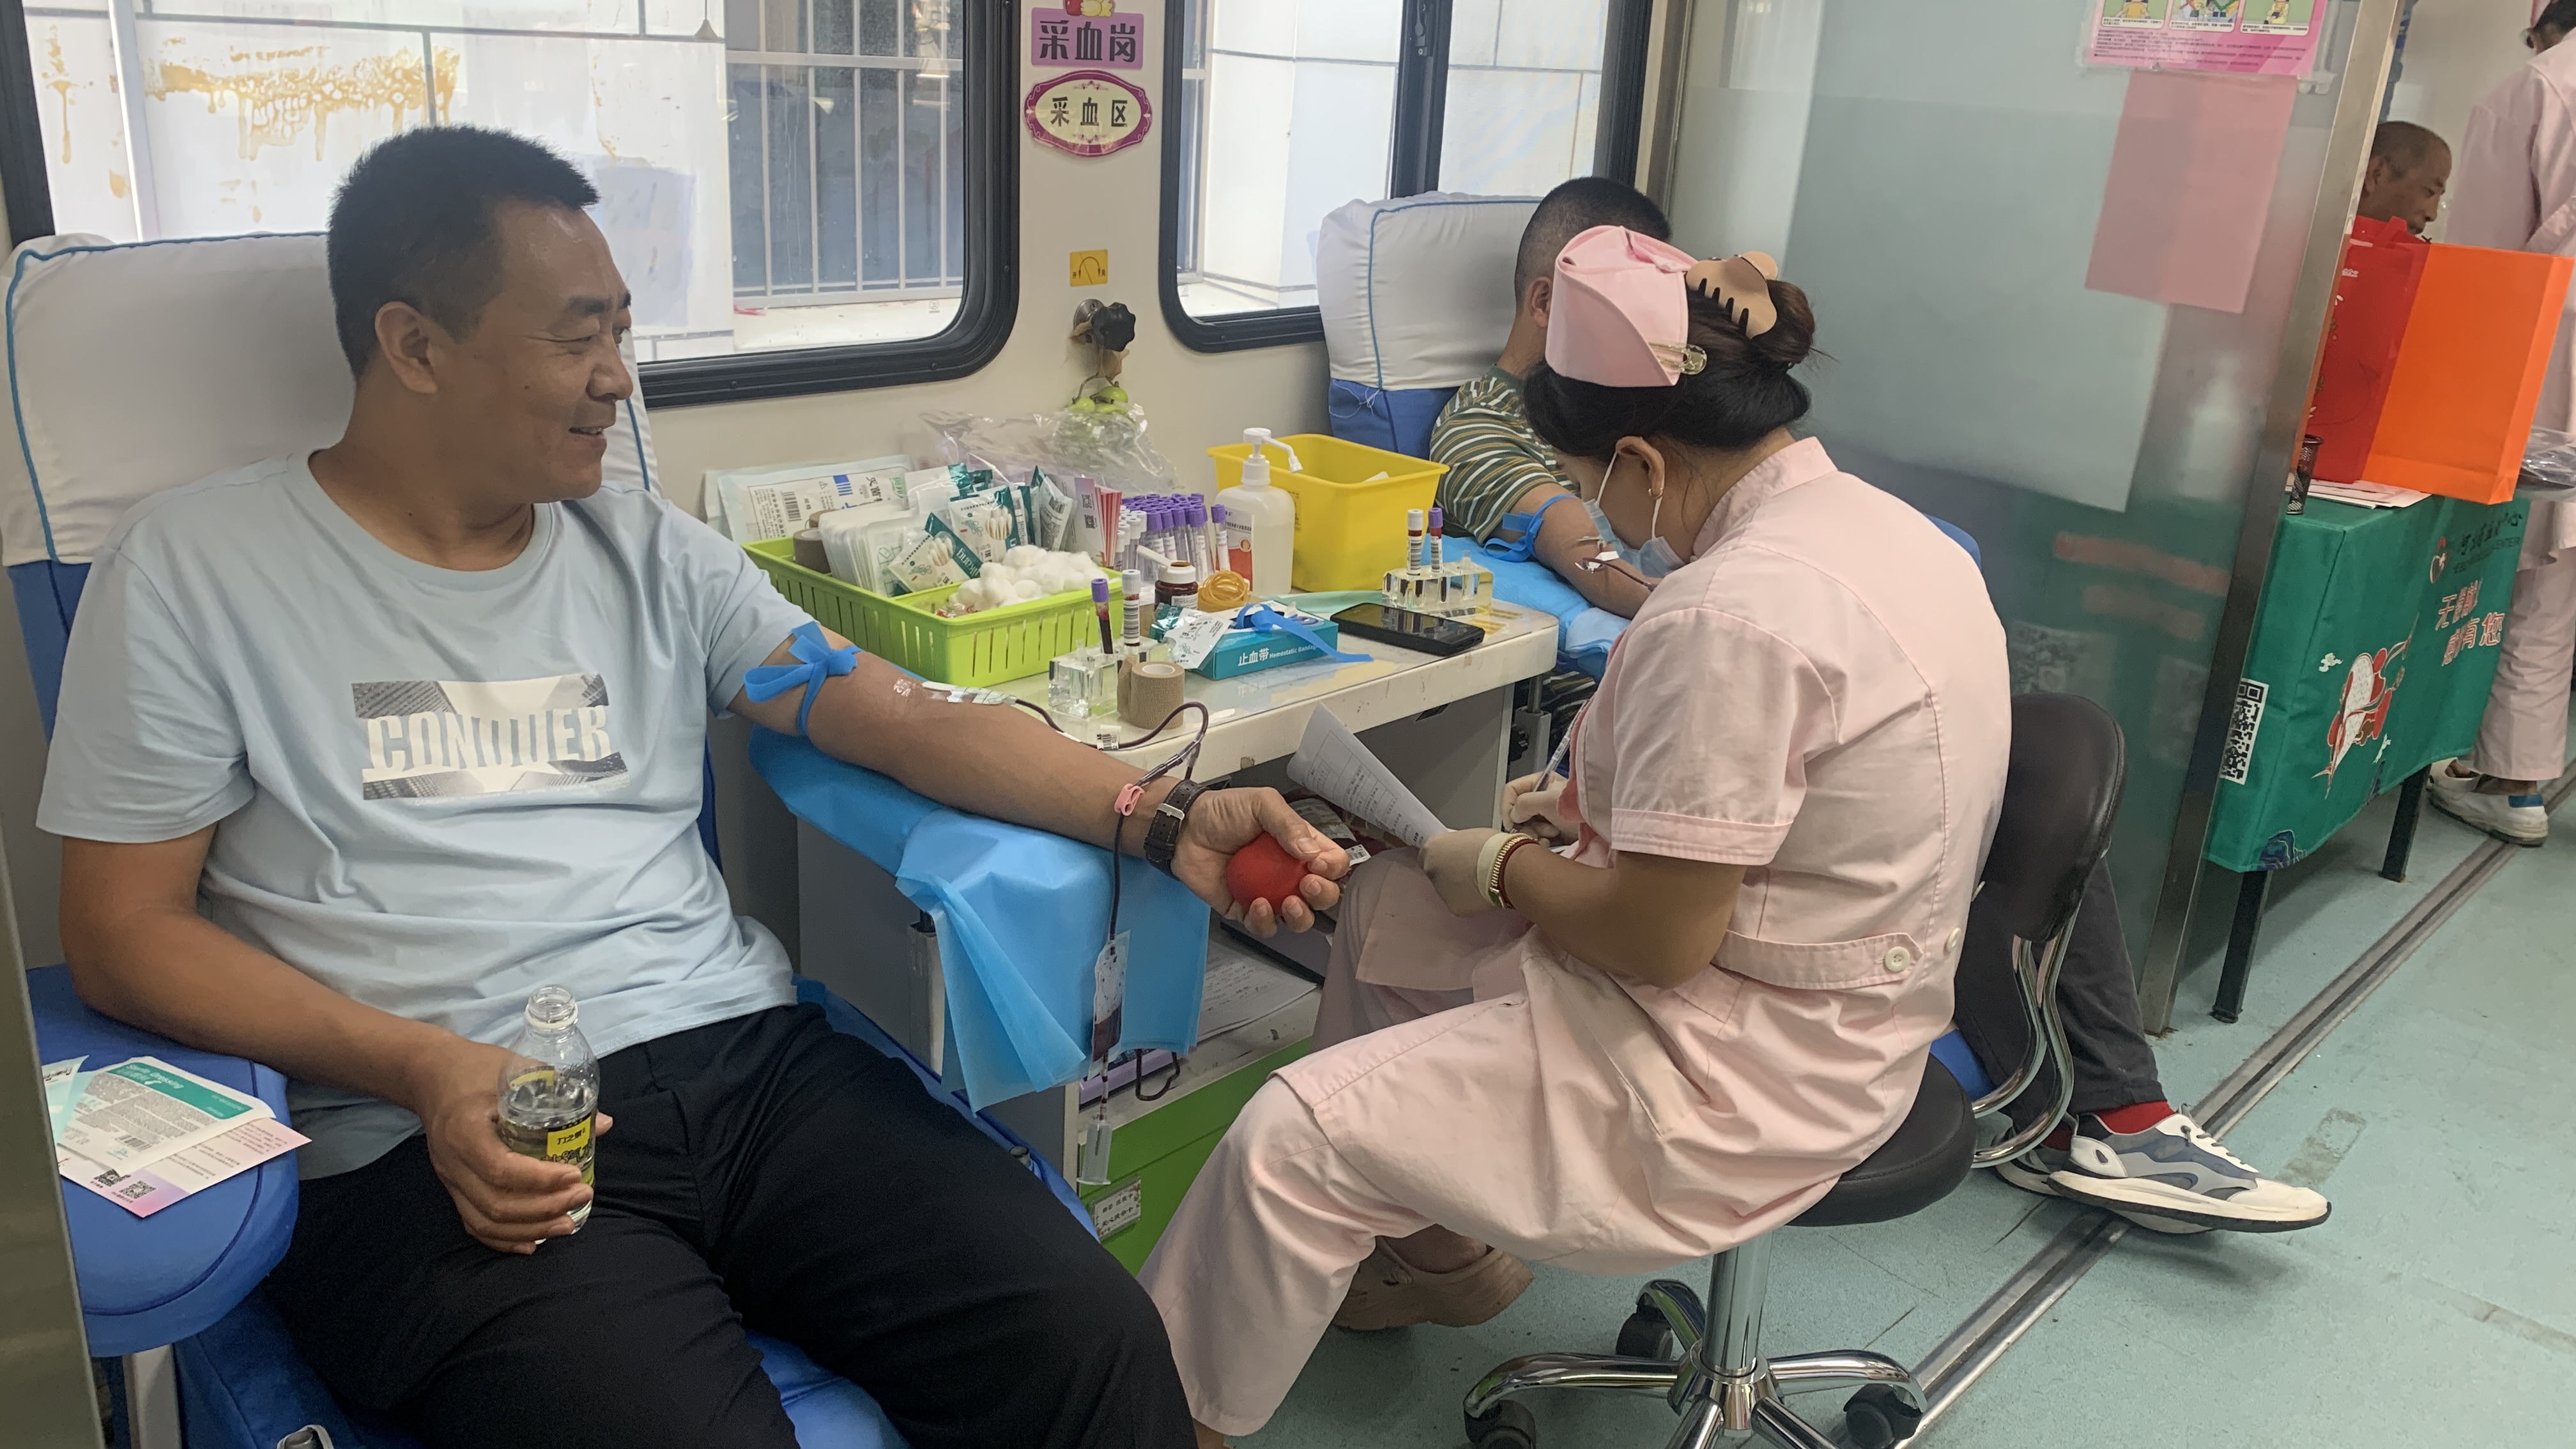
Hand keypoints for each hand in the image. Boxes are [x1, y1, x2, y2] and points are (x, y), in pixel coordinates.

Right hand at [407, 1037, 610, 1254]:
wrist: (431, 1074)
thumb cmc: (477, 1068)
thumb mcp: (518, 1069)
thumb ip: (559, 1095)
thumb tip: (604, 1124)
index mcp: (465, 1129)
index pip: (500, 1168)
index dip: (540, 1179)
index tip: (575, 1175)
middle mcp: (452, 1161)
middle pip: (495, 1203)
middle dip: (544, 1208)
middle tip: (582, 1197)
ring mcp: (448, 1178)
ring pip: (485, 1220)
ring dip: (530, 1228)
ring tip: (568, 1224)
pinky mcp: (451, 1187)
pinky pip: (473, 1223)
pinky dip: (504, 1239)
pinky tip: (533, 1242)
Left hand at [1170, 785, 1348, 936]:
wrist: (1184, 829)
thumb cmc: (1222, 811)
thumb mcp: (1260, 803)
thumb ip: (1288, 823)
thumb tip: (1311, 851)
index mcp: (1299, 845)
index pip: (1332, 862)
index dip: (1333, 867)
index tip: (1319, 864)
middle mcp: (1288, 873)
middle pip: (1322, 895)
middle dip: (1323, 895)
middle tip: (1309, 885)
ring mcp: (1268, 893)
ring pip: (1298, 918)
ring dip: (1301, 916)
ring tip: (1290, 903)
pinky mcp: (1244, 909)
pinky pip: (1263, 926)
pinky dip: (1265, 922)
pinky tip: (1258, 905)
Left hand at [1422, 827, 1499, 916]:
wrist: (1503, 867)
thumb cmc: (1490, 845)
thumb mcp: (1467, 836)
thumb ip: (1456, 847)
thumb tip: (1459, 854)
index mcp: (1432, 849)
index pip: (1427, 855)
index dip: (1442, 857)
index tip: (1454, 859)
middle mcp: (1431, 870)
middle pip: (1436, 874)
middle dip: (1449, 874)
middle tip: (1469, 871)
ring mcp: (1441, 891)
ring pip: (1447, 890)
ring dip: (1458, 888)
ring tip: (1479, 882)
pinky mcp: (1454, 907)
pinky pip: (1460, 903)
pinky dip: (1469, 900)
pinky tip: (1482, 893)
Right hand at [1502, 771, 1572, 842]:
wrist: (1600, 827)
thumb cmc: (1579, 809)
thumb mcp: (1549, 801)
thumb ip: (1525, 803)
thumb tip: (1514, 816)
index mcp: (1540, 783)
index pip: (1511, 790)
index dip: (1507, 806)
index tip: (1510, 822)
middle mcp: (1541, 797)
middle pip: (1517, 812)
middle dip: (1524, 825)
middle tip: (1534, 832)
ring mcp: (1546, 815)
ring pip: (1525, 827)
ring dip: (1534, 834)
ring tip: (1550, 836)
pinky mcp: (1551, 830)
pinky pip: (1535, 837)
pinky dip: (1540, 842)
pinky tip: (1550, 843)